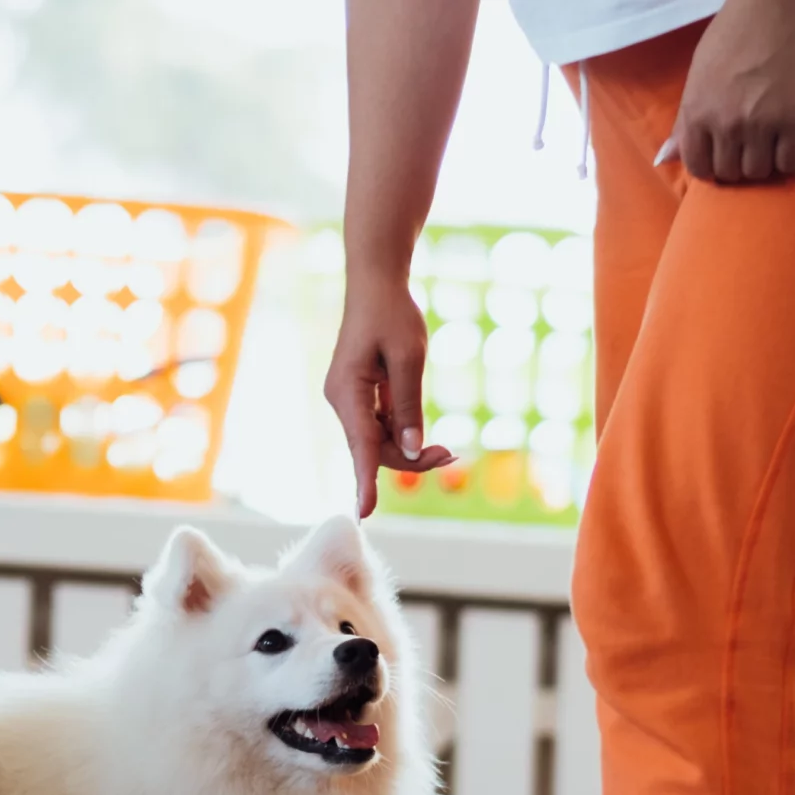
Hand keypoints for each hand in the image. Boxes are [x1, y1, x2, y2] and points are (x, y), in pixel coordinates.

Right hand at [324, 274, 455, 518]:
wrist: (376, 283)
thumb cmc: (392, 313)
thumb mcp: (409, 358)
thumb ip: (409, 406)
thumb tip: (411, 451)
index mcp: (348, 391)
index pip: (360, 446)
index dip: (365, 481)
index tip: (365, 512)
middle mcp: (342, 400)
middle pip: (374, 448)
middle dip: (410, 458)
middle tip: (451, 456)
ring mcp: (349, 399)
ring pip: (378, 440)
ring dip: (409, 448)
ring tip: (447, 448)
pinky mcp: (359, 396)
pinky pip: (380, 426)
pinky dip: (403, 432)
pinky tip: (423, 431)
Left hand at [665, 0, 794, 184]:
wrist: (776, 6)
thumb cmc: (732, 35)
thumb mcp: (697, 76)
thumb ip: (684, 120)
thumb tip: (667, 158)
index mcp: (697, 113)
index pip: (698, 168)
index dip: (710, 166)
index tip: (721, 154)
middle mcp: (726, 125)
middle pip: (730, 173)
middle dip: (736, 162)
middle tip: (746, 142)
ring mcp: (762, 124)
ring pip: (759, 172)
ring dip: (763, 161)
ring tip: (767, 138)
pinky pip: (790, 163)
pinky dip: (788, 157)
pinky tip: (786, 138)